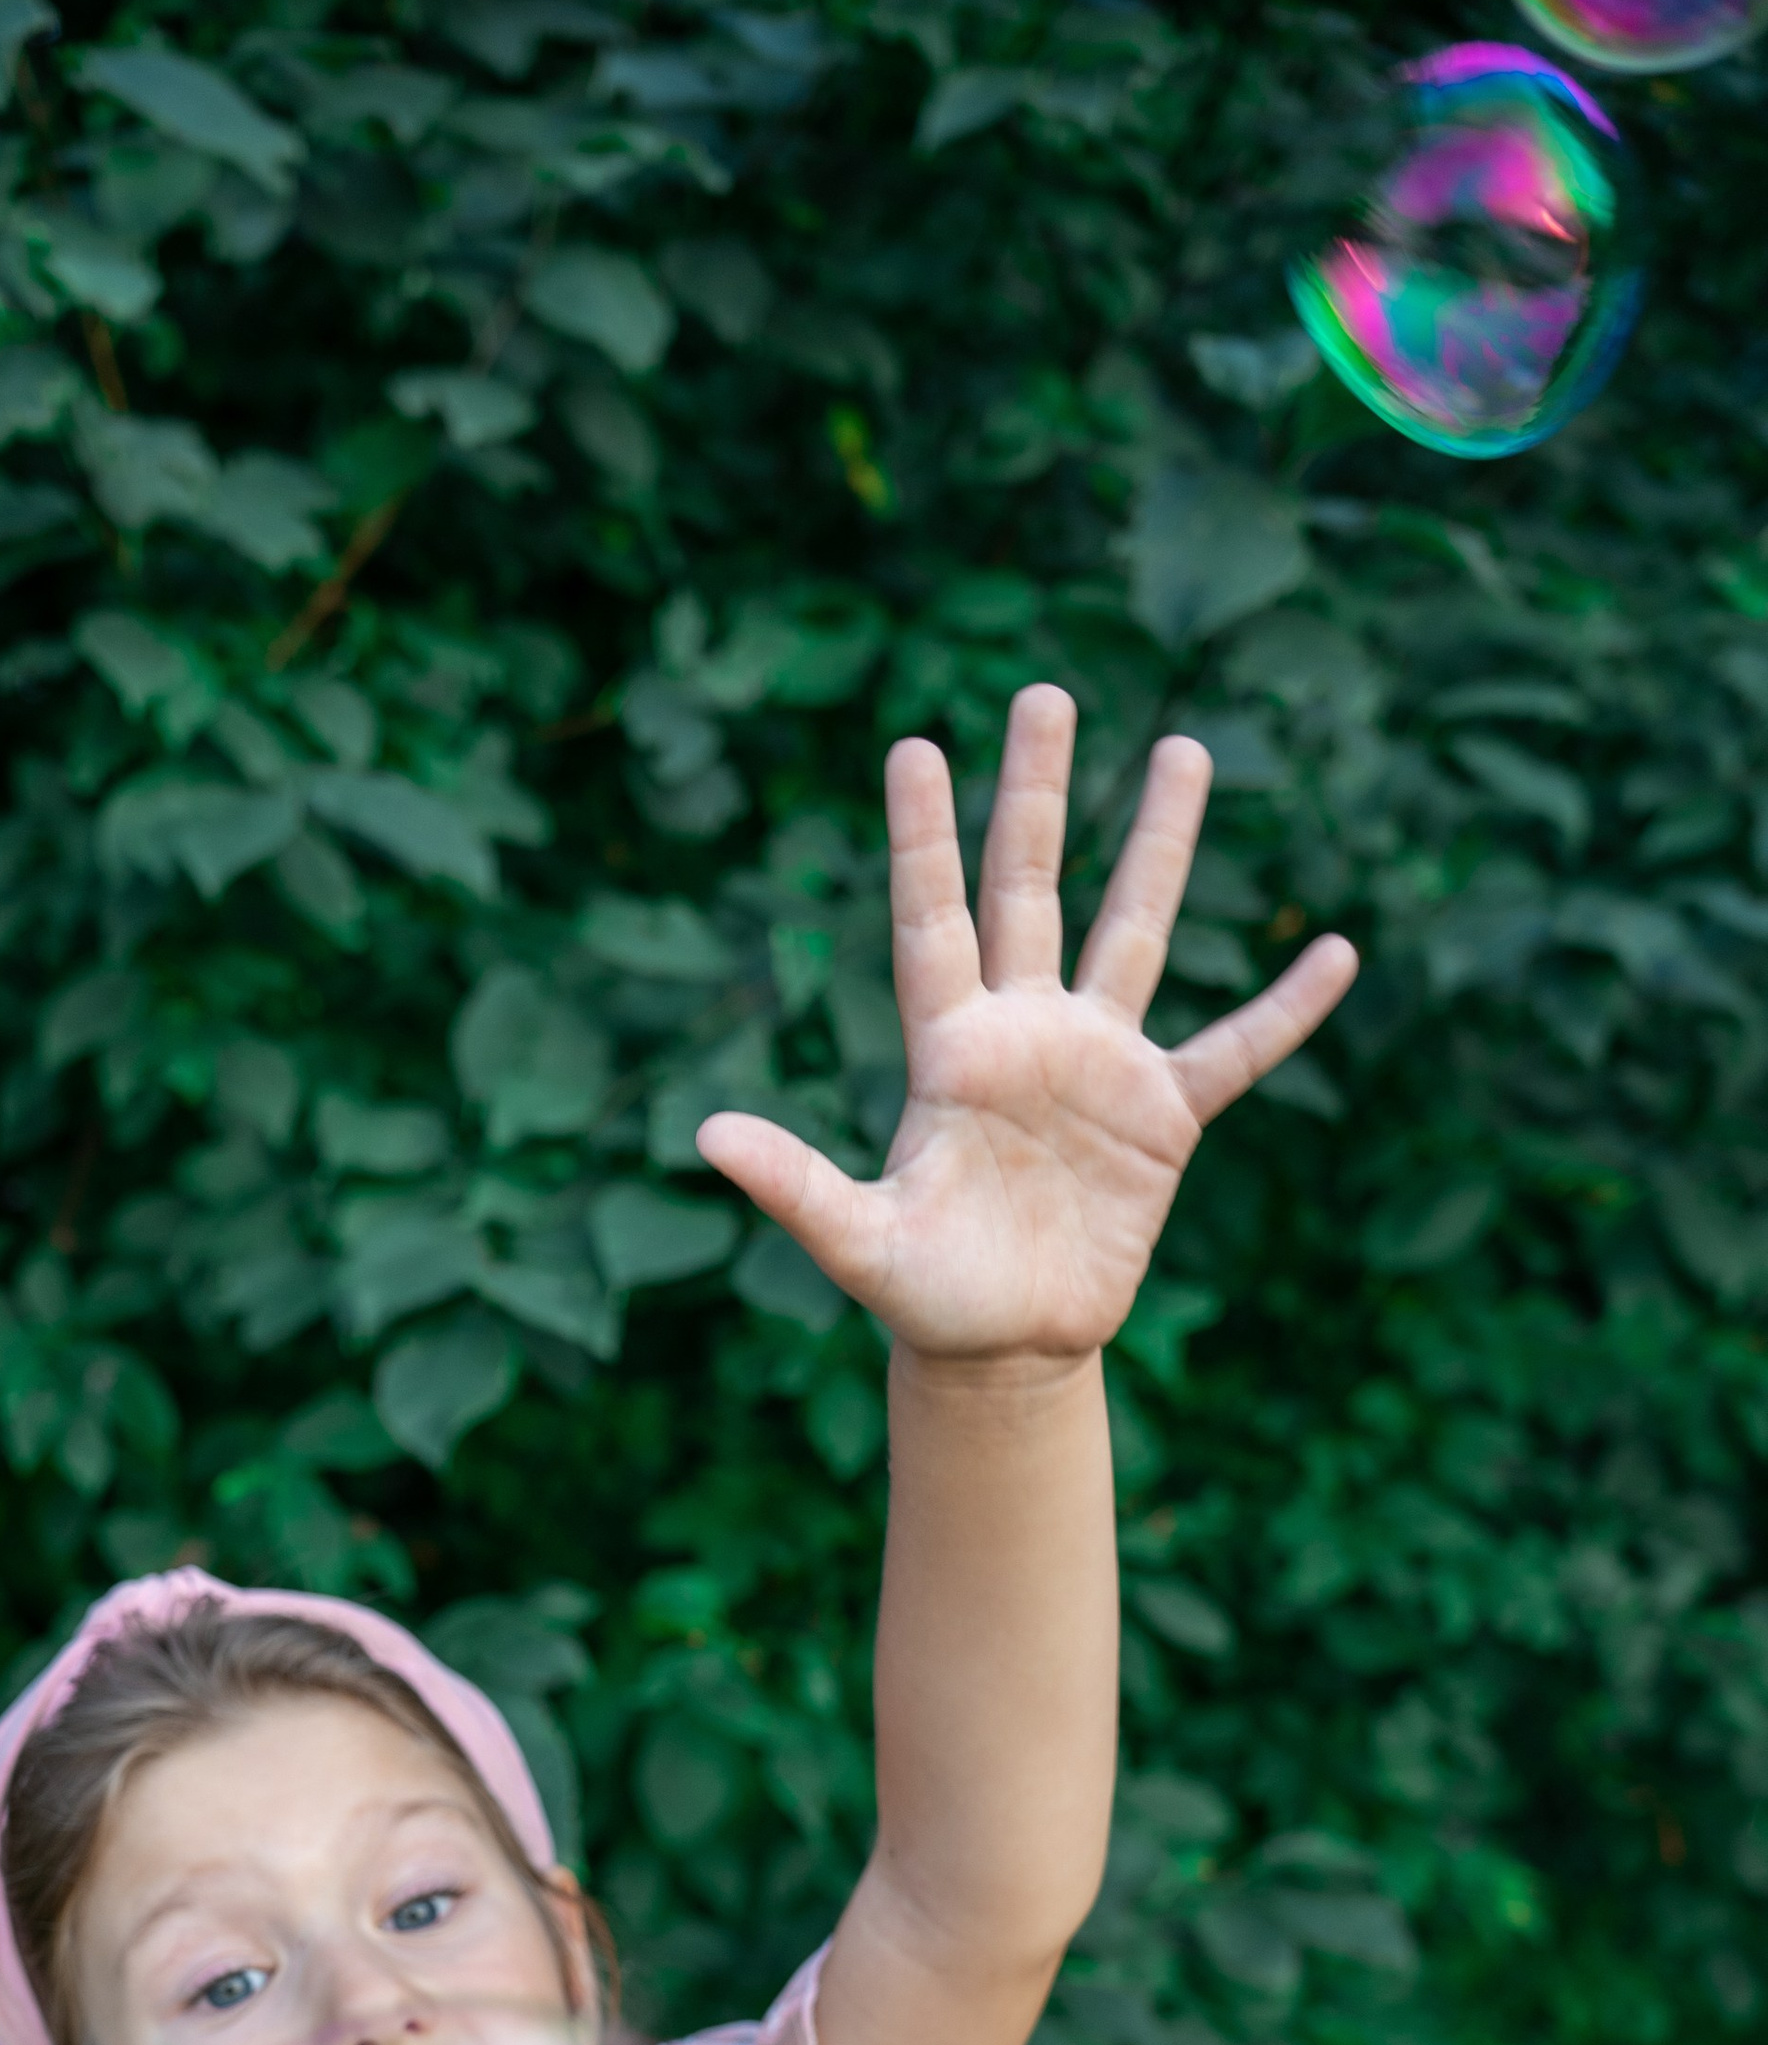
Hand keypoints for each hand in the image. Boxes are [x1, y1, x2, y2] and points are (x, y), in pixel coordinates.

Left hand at [696, 682, 1356, 1363]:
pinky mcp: (1162, 1120)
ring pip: (1135, 932)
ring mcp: (1098, 1067)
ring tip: (1184, 749)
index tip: (912, 746)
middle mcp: (1024, 1034)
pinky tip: (1336, 951)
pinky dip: (1286, 1010)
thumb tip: (707, 1133)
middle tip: (1042, 693)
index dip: (923, 839)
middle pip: (1031, 890)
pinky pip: (1236, 1051)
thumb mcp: (858, 1243)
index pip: (932, 921)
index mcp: (950, 1050)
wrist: (1005, 1351)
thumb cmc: (925, 1296)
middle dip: (1036, 794)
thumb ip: (793, 1185)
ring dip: (1160, 845)